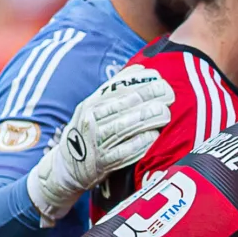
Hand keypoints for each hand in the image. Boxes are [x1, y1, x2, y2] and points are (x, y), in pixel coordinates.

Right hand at [24, 66, 172, 221]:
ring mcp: (96, 141)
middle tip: (169, 94)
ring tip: (165, 113)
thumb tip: (141, 69)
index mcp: (91, 104)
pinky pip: (123, 152)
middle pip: (124, 106)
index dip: (141, 83)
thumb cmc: (89, 132)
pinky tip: (154, 137)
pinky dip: (139, 144)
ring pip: (124, 126)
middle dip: (149, 98)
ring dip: (147, 119)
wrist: (68, 167)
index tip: (160, 79)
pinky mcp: (102, 162)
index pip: (118, 89)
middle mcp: (91, 120)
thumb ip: (117, 89)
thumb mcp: (94, 107)